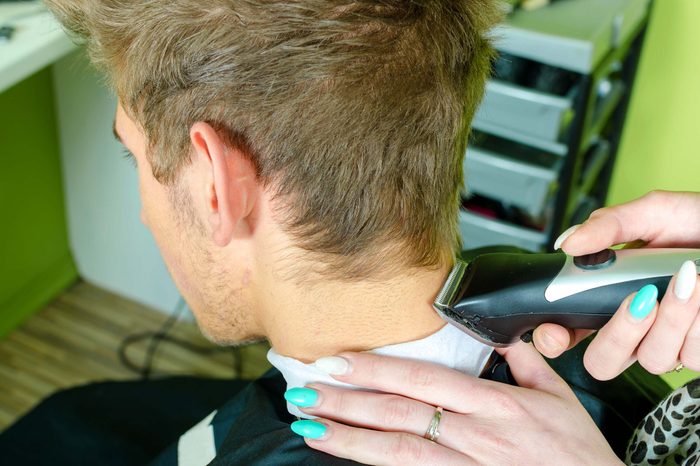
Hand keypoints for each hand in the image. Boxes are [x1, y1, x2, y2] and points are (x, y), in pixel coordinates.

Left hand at [286, 343, 620, 465]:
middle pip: (398, 414)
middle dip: (346, 402)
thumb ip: (526, 362)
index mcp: (494, 404)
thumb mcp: (560, 397)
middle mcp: (475, 435)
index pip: (422, 379)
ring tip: (310, 428)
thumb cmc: (579, 454)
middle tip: (304, 392)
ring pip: (397, 451)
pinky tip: (350, 458)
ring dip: (349, 439)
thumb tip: (504, 336)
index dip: (376, 369)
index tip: (339, 361)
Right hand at [533, 191, 699, 377]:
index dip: (554, 338)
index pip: (567, 330)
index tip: (555, 330)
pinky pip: (692, 355)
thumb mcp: (653, 212)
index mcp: (608, 297)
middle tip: (640, 298)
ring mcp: (669, 344)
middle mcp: (635, 327)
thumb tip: (567, 242)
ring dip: (673, 317)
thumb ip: (608, 225)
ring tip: (689, 278)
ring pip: (653, 359)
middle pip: (603, 363)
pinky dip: (699, 320)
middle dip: (619, 333)